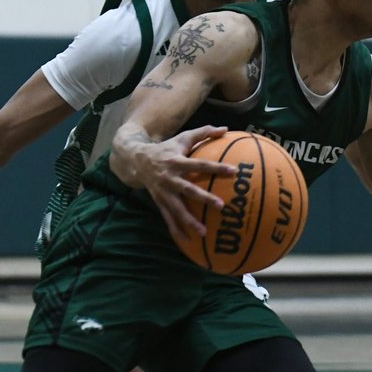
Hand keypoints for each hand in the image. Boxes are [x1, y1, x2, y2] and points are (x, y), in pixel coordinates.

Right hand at [131, 125, 236, 243]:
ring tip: (204, 232)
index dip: (216, 168)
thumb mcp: (183, 137)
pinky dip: (177, 230)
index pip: (200, 164)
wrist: (138, 160)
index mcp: (177, 161)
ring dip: (190, 221)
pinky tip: (188, 241)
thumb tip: (226, 129)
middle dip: (204, 198)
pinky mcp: (159, 202)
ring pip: (177, 209)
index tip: (233, 172)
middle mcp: (169, 178)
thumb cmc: (167, 148)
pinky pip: (168, 219)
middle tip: (221, 206)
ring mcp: (163, 192)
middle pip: (188, 190)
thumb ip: (204, 132)